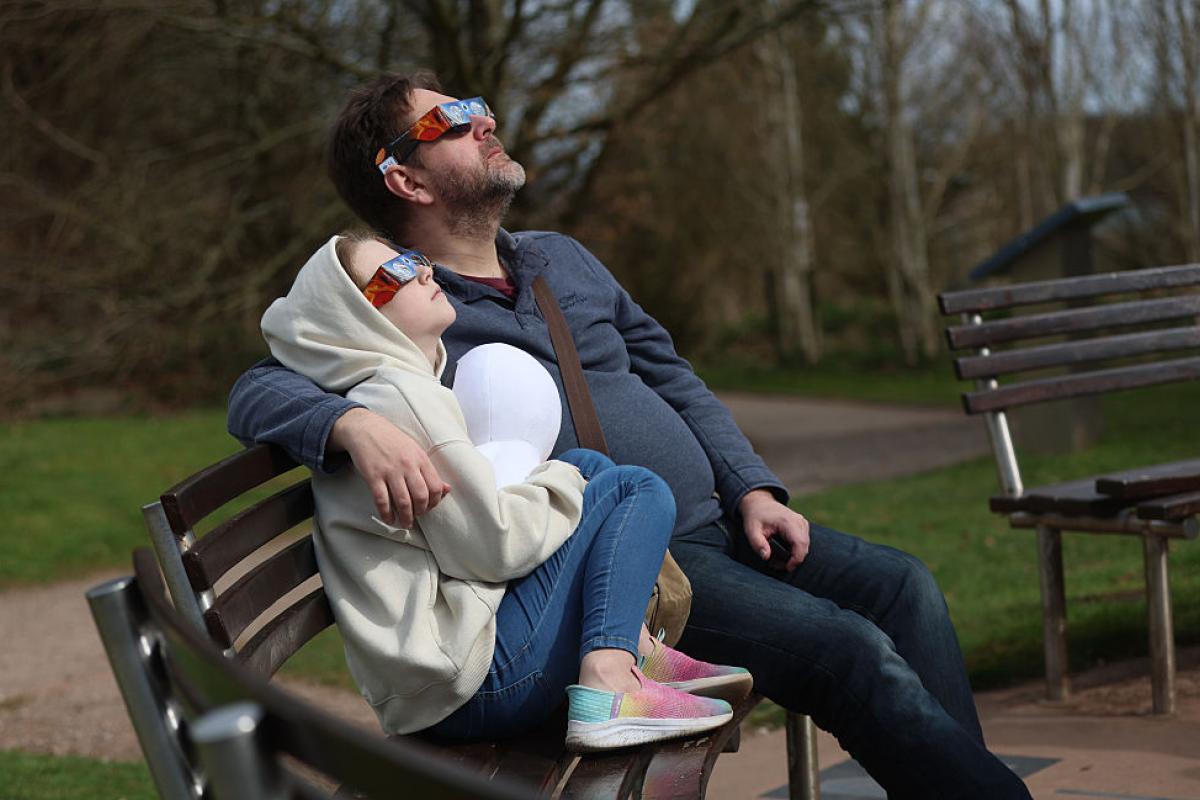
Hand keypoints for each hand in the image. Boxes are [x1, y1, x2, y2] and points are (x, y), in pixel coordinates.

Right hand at [328, 408, 449, 526]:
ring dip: (406, 517)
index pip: (435, 487)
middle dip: (420, 512)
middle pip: (421, 497)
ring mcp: (390, 471)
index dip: (435, 502)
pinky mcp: (373, 476)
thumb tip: (447, 489)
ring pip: (403, 501)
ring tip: (406, 523)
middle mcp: (407, 465)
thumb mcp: (415, 451)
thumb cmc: (392, 441)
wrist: (365, 429)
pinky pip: (382, 500)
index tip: (429, 508)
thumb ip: (430, 471)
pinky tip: (389, 519)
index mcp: (420, 459)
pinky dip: (386, 514)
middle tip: (417, 517)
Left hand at [739, 489, 809, 569]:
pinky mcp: (802, 525)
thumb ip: (757, 544)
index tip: (786, 567)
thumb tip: (766, 557)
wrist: (760, 503)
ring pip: (805, 546)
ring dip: (794, 556)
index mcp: (788, 521)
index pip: (800, 543)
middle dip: (793, 560)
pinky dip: (795, 550)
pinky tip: (783, 551)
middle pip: (805, 547)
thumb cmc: (755, 517)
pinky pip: (804, 542)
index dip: (796, 559)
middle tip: (776, 564)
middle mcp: (799, 521)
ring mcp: (802, 522)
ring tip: (777, 558)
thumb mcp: (751, 531)